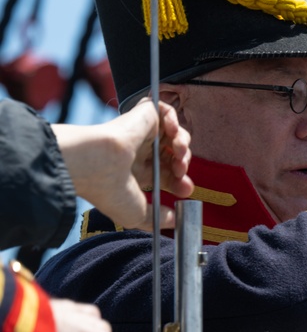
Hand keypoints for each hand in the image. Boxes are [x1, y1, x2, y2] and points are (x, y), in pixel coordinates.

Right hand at [51, 98, 193, 230]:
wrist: (95, 164)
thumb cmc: (108, 190)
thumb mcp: (137, 214)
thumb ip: (159, 219)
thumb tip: (175, 220)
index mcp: (133, 172)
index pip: (165, 175)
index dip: (180, 182)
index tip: (186, 191)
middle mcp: (136, 152)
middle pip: (172, 154)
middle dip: (184, 164)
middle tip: (181, 171)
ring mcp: (138, 133)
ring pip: (173, 134)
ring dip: (183, 144)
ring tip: (179, 153)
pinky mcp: (140, 115)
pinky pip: (164, 111)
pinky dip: (174, 119)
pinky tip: (171, 132)